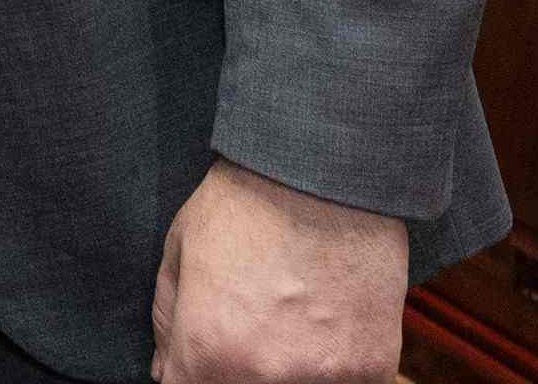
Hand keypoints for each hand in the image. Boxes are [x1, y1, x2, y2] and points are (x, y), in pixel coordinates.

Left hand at [151, 159, 406, 383]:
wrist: (326, 174)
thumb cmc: (246, 203)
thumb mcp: (180, 250)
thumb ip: (167, 321)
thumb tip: (166, 371)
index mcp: (208, 350)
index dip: (191, 374)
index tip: (205, 357)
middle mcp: (265, 376)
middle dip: (238, 369)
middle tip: (252, 329)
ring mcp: (324, 378)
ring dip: (288, 370)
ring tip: (291, 322)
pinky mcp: (372, 368)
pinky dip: (333, 365)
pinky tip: (327, 322)